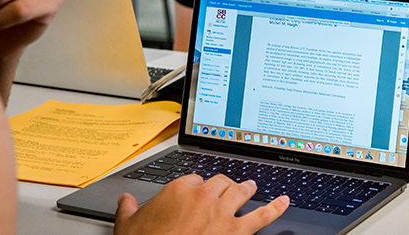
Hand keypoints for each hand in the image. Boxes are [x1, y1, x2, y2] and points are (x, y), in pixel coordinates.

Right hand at [114, 175, 289, 234]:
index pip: (195, 179)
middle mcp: (205, 196)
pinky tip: (284, 202)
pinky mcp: (235, 232)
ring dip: (247, 189)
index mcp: (180, 189)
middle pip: (220, 182)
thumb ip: (129, 209)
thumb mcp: (128, 225)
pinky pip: (261, 217)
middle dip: (224, 185)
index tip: (197, 192)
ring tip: (253, 187)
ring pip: (241, 193)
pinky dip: (275, 209)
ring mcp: (222, 213)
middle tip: (228, 186)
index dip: (197, 186)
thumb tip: (125, 200)